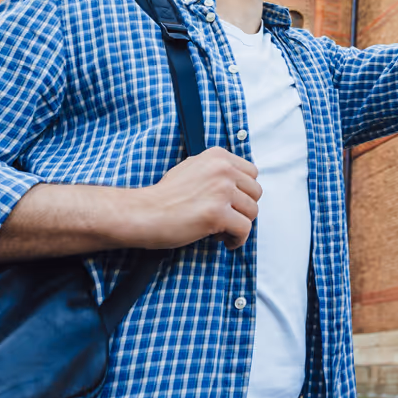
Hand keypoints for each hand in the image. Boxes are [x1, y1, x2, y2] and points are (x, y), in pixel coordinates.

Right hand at [125, 146, 261, 250]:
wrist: (142, 212)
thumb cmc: (163, 197)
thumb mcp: (191, 169)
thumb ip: (216, 171)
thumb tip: (239, 183)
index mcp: (217, 156)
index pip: (252, 173)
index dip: (243, 192)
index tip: (232, 203)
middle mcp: (222, 169)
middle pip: (255, 192)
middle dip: (243, 208)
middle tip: (226, 218)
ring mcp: (221, 190)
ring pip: (252, 211)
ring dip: (239, 224)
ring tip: (220, 229)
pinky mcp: (218, 213)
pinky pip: (244, 229)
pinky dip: (237, 239)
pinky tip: (223, 241)